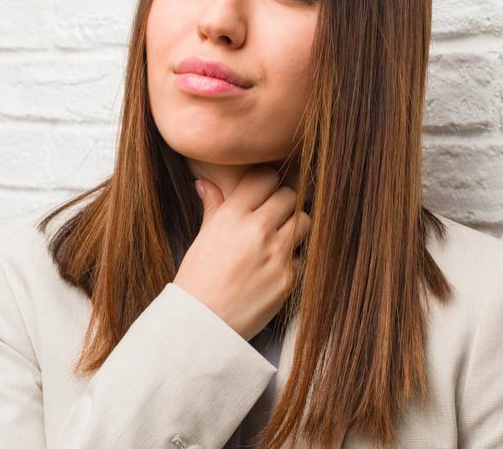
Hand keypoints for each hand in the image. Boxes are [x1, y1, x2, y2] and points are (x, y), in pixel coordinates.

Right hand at [173, 164, 311, 340]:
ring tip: (280, 238)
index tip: (264, 193)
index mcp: (232, 216)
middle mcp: (256, 230)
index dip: (266, 183)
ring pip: (304, 221)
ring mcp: (276, 254)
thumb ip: (212, 208)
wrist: (203, 324)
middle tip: (274, 216)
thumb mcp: (202, 238)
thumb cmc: (198, 280)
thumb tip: (205, 183)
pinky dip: (294, 257)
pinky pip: (304, 255)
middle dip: (283, 203)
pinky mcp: (289, 278)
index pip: (265, 178)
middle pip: (289, 196)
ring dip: (295, 226)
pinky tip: (277, 266)